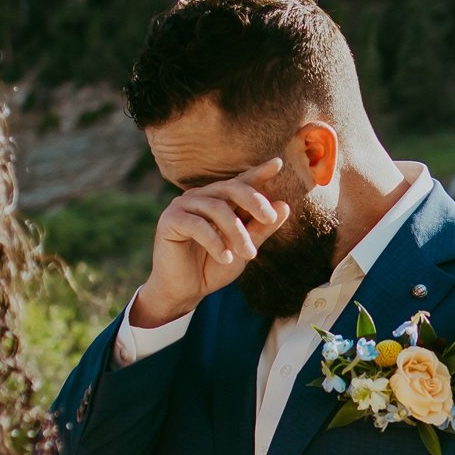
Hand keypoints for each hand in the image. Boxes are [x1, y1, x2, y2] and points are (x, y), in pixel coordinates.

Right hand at [131, 159, 289, 328]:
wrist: (184, 291)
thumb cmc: (212, 267)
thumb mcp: (244, 249)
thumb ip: (261, 229)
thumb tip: (284, 207)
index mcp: (218, 200)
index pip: (241, 182)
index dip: (259, 172)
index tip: (278, 163)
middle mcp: (200, 196)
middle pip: (231, 188)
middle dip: (254, 202)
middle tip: (270, 219)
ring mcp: (183, 205)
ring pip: (217, 208)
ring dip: (237, 232)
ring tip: (249, 254)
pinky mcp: (170, 220)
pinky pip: (197, 225)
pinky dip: (215, 241)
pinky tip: (226, 258)